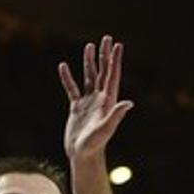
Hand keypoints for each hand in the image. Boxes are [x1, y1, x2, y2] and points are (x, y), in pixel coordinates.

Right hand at [58, 35, 133, 160]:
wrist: (82, 155)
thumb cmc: (95, 145)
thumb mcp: (106, 129)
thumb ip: (117, 115)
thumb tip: (129, 103)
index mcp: (108, 101)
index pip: (112, 75)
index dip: (115, 60)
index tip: (117, 44)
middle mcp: (99, 99)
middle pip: (103, 72)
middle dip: (104, 55)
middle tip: (106, 38)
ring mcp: (88, 102)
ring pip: (89, 77)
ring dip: (89, 62)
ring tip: (89, 46)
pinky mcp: (77, 108)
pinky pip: (72, 89)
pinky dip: (68, 78)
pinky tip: (63, 66)